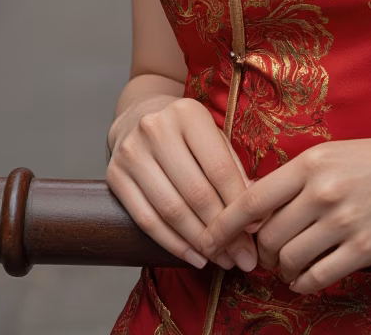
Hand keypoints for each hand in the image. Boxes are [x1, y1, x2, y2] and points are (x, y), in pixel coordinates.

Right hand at [106, 96, 258, 272]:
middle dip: (221, 230)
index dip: (238, 205)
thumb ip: (234, 171)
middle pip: (195, 192)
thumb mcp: (214, 138)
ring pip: (170, 210)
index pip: (219, 168)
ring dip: (199, 242)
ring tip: (221, 258)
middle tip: (241, 255)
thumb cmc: (187, 133)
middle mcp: (156, 129)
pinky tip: (194, 256)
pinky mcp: (114, 176)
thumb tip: (256, 217)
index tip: (253, 233)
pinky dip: (172, 244)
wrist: (138, 117)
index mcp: (188, 113)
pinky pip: (146, 220)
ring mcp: (131, 153)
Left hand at [198, 131, 370, 292]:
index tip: (208, 239)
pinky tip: (307, 278)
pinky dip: (304, 283)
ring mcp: (345, 221)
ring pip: (289, 260)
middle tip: (268, 254)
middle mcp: (324, 191)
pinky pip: (317, 277)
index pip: (252, 199)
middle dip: (261, 252)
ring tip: (289, 266)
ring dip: (282, 270)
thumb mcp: (334, 155)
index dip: (223, 224)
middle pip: (267, 236)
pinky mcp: (365, 248)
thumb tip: (252, 204)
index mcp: (312, 163)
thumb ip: (295, 178)